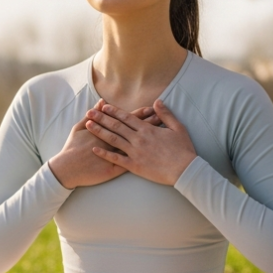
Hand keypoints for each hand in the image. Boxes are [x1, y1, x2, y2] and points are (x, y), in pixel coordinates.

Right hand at [49, 99, 161, 188]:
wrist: (67, 168)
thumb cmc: (72, 148)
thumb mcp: (79, 128)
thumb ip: (91, 114)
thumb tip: (101, 103)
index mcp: (106, 131)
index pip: (127, 120)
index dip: (139, 115)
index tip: (151, 109)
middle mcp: (113, 142)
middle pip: (134, 132)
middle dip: (149, 125)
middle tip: (162, 118)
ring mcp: (114, 156)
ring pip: (136, 146)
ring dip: (148, 141)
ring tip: (161, 135)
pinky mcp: (114, 169)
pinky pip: (130, 163)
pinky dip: (141, 159)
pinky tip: (152, 157)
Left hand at [83, 99, 197, 185]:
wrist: (184, 170)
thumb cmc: (183, 149)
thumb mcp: (177, 128)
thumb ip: (165, 114)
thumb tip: (157, 102)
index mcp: (147, 129)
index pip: (127, 117)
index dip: (114, 111)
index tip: (103, 106)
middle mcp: (138, 139)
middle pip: (116, 126)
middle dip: (101, 118)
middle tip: (89, 112)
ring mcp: (135, 152)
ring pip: (113, 139)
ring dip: (99, 132)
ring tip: (88, 125)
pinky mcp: (134, 165)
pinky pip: (116, 159)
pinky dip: (104, 153)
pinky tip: (94, 149)